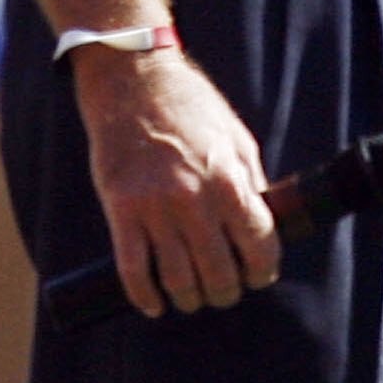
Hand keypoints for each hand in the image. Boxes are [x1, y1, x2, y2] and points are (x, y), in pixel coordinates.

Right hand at [72, 47, 279, 316]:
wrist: (131, 78)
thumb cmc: (190, 107)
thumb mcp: (236, 138)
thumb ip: (249, 186)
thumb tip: (259, 231)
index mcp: (229, 180)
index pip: (259, 249)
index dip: (262, 272)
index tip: (256, 276)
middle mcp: (194, 198)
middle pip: (220, 275)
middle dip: (226, 292)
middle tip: (222, 289)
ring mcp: (154, 206)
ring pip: (179, 280)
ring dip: (189, 298)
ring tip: (191, 295)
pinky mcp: (120, 208)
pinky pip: (133, 269)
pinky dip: (144, 296)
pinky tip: (154, 304)